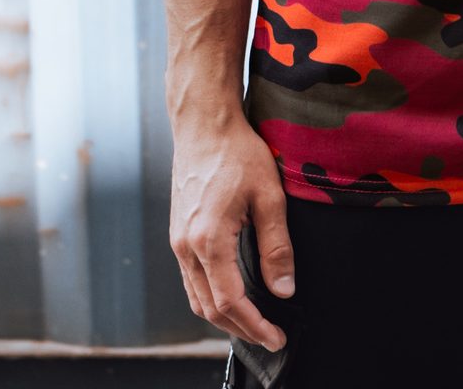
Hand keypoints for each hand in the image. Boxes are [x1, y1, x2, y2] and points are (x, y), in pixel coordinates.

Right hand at [169, 115, 295, 351]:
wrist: (203, 125)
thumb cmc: (238, 153)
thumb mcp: (269, 195)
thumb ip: (277, 246)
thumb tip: (284, 289)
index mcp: (208, 240)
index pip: (230, 302)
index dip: (255, 325)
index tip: (277, 336)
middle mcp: (186, 247)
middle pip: (210, 308)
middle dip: (240, 329)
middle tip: (271, 336)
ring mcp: (178, 242)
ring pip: (197, 297)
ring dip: (224, 317)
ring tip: (254, 323)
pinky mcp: (178, 234)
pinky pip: (192, 279)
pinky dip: (211, 297)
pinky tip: (232, 295)